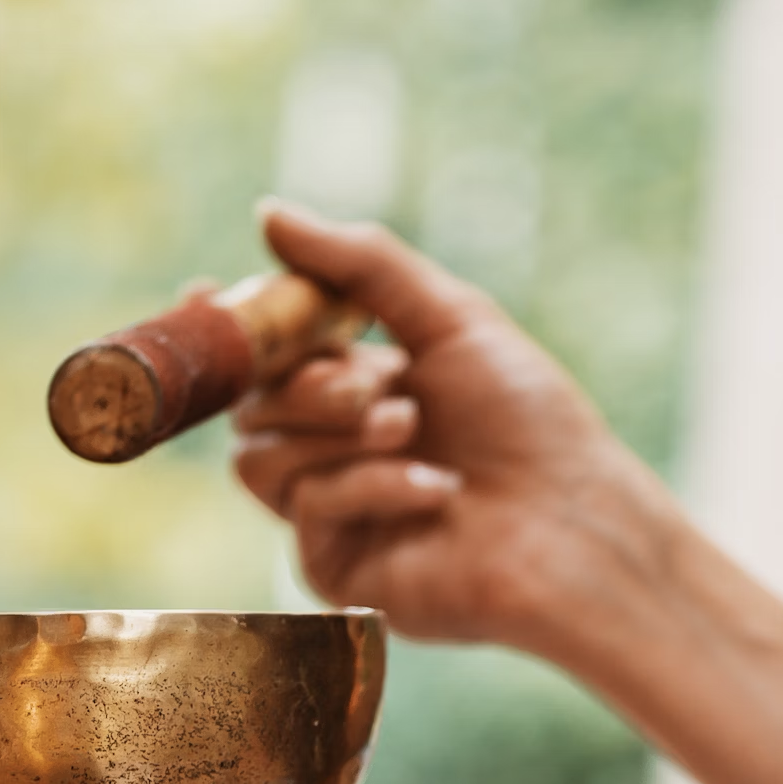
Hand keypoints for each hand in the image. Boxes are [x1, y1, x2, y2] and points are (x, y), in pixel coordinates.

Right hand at [231, 199, 683, 661]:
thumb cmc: (530, 423)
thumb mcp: (451, 319)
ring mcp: (333, 515)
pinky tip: (435, 489)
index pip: (266, 359)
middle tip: (380, 382)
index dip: (232, 328)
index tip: (207, 291)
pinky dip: (369, 485)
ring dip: (335, 432)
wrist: (574, 523)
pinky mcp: (337, 570)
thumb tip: (269, 213)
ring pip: (259, 458)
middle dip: (308, 382)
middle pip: (251, 404)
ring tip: (411, 429)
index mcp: (360, 389)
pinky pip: (305, 509)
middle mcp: (337, 453)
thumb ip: (361, 265)